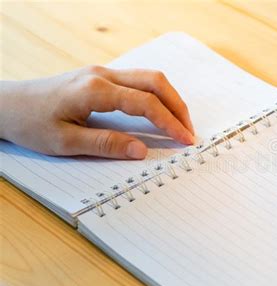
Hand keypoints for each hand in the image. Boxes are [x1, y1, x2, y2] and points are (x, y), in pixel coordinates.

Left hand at [0, 66, 194, 158]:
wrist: (7, 104)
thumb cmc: (31, 123)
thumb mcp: (65, 142)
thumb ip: (106, 144)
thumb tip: (141, 151)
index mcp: (95, 91)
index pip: (145, 103)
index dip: (169, 122)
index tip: (185, 139)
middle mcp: (103, 75)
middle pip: (154, 82)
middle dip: (177, 106)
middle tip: (189, 131)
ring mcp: (102, 73)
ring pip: (148, 78)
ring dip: (169, 98)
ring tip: (179, 122)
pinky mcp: (100, 77)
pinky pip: (138, 80)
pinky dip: (156, 95)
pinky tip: (160, 111)